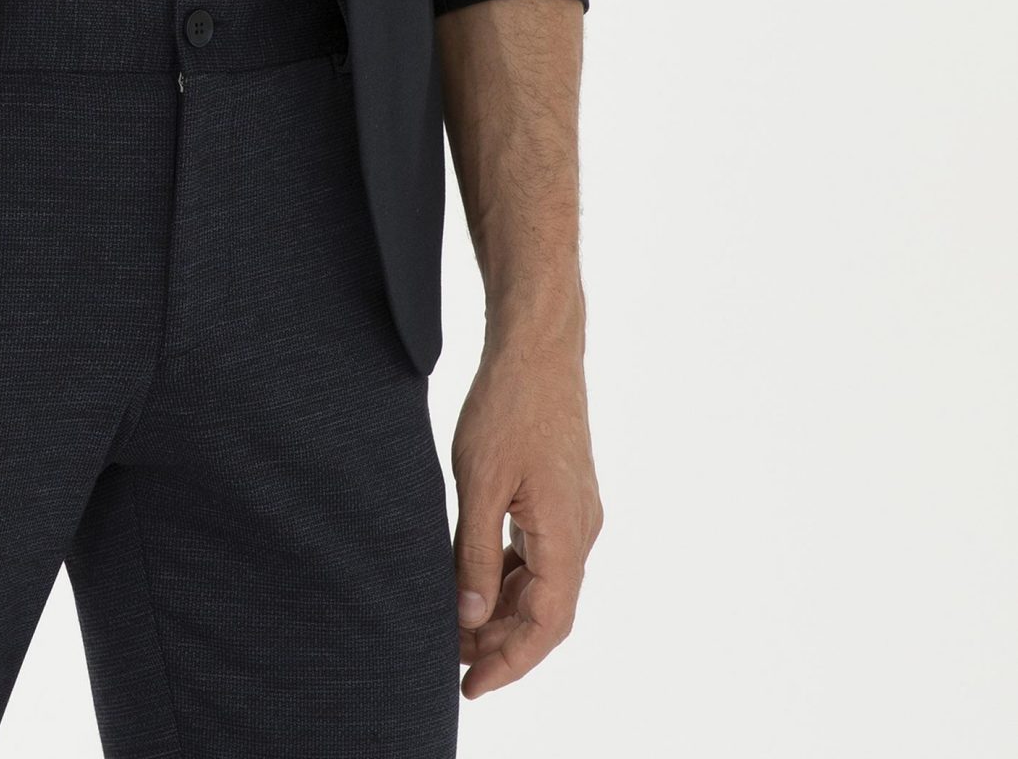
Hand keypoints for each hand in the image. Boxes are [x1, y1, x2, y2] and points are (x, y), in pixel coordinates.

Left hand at [450, 325, 602, 697]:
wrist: (538, 345)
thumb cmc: (508, 404)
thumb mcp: (479, 481)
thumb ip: (472, 552)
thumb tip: (468, 618)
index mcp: (566, 535)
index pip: (546, 626)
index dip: (509, 663)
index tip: (471, 687)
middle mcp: (581, 531)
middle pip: (547, 612)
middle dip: (501, 643)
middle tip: (452, 664)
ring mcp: (576, 512)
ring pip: (544, 584)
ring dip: (504, 610)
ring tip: (457, 629)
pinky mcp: (563, 495)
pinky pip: (541, 554)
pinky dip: (510, 576)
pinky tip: (477, 579)